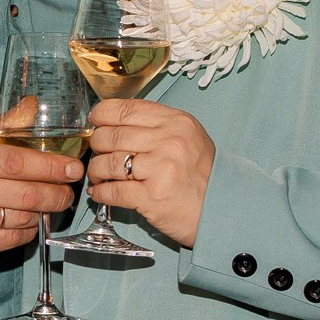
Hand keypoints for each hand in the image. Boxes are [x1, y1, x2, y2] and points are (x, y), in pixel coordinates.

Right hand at [0, 113, 81, 264]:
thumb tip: (32, 109)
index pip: (15, 163)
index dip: (50, 166)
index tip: (70, 167)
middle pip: (24, 194)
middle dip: (56, 193)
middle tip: (68, 189)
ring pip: (21, 218)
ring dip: (43, 212)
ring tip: (50, 203)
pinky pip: (9, 240)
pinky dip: (27, 231)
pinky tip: (28, 221)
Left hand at [86, 98, 214, 246]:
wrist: (224, 210)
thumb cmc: (202, 175)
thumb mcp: (188, 137)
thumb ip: (156, 126)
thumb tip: (114, 122)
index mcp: (176, 122)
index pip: (125, 109)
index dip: (102, 115)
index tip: (95, 122)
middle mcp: (169, 142)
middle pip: (111, 136)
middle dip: (97, 146)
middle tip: (98, 154)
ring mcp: (160, 170)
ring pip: (107, 163)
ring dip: (96, 171)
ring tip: (99, 175)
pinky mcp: (151, 197)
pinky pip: (112, 190)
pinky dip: (101, 192)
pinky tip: (100, 193)